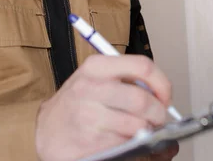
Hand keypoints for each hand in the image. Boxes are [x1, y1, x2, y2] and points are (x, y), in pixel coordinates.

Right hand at [35, 54, 173, 160]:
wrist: (47, 130)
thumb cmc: (76, 104)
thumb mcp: (95, 79)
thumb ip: (126, 80)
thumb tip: (162, 95)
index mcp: (96, 67)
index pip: (142, 66)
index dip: (161, 83)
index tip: (165, 96)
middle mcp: (90, 88)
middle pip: (142, 100)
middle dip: (158, 114)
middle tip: (158, 119)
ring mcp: (88, 115)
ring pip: (137, 126)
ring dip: (146, 132)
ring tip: (141, 131)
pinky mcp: (90, 141)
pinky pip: (125, 145)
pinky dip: (132, 146)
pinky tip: (124, 141)